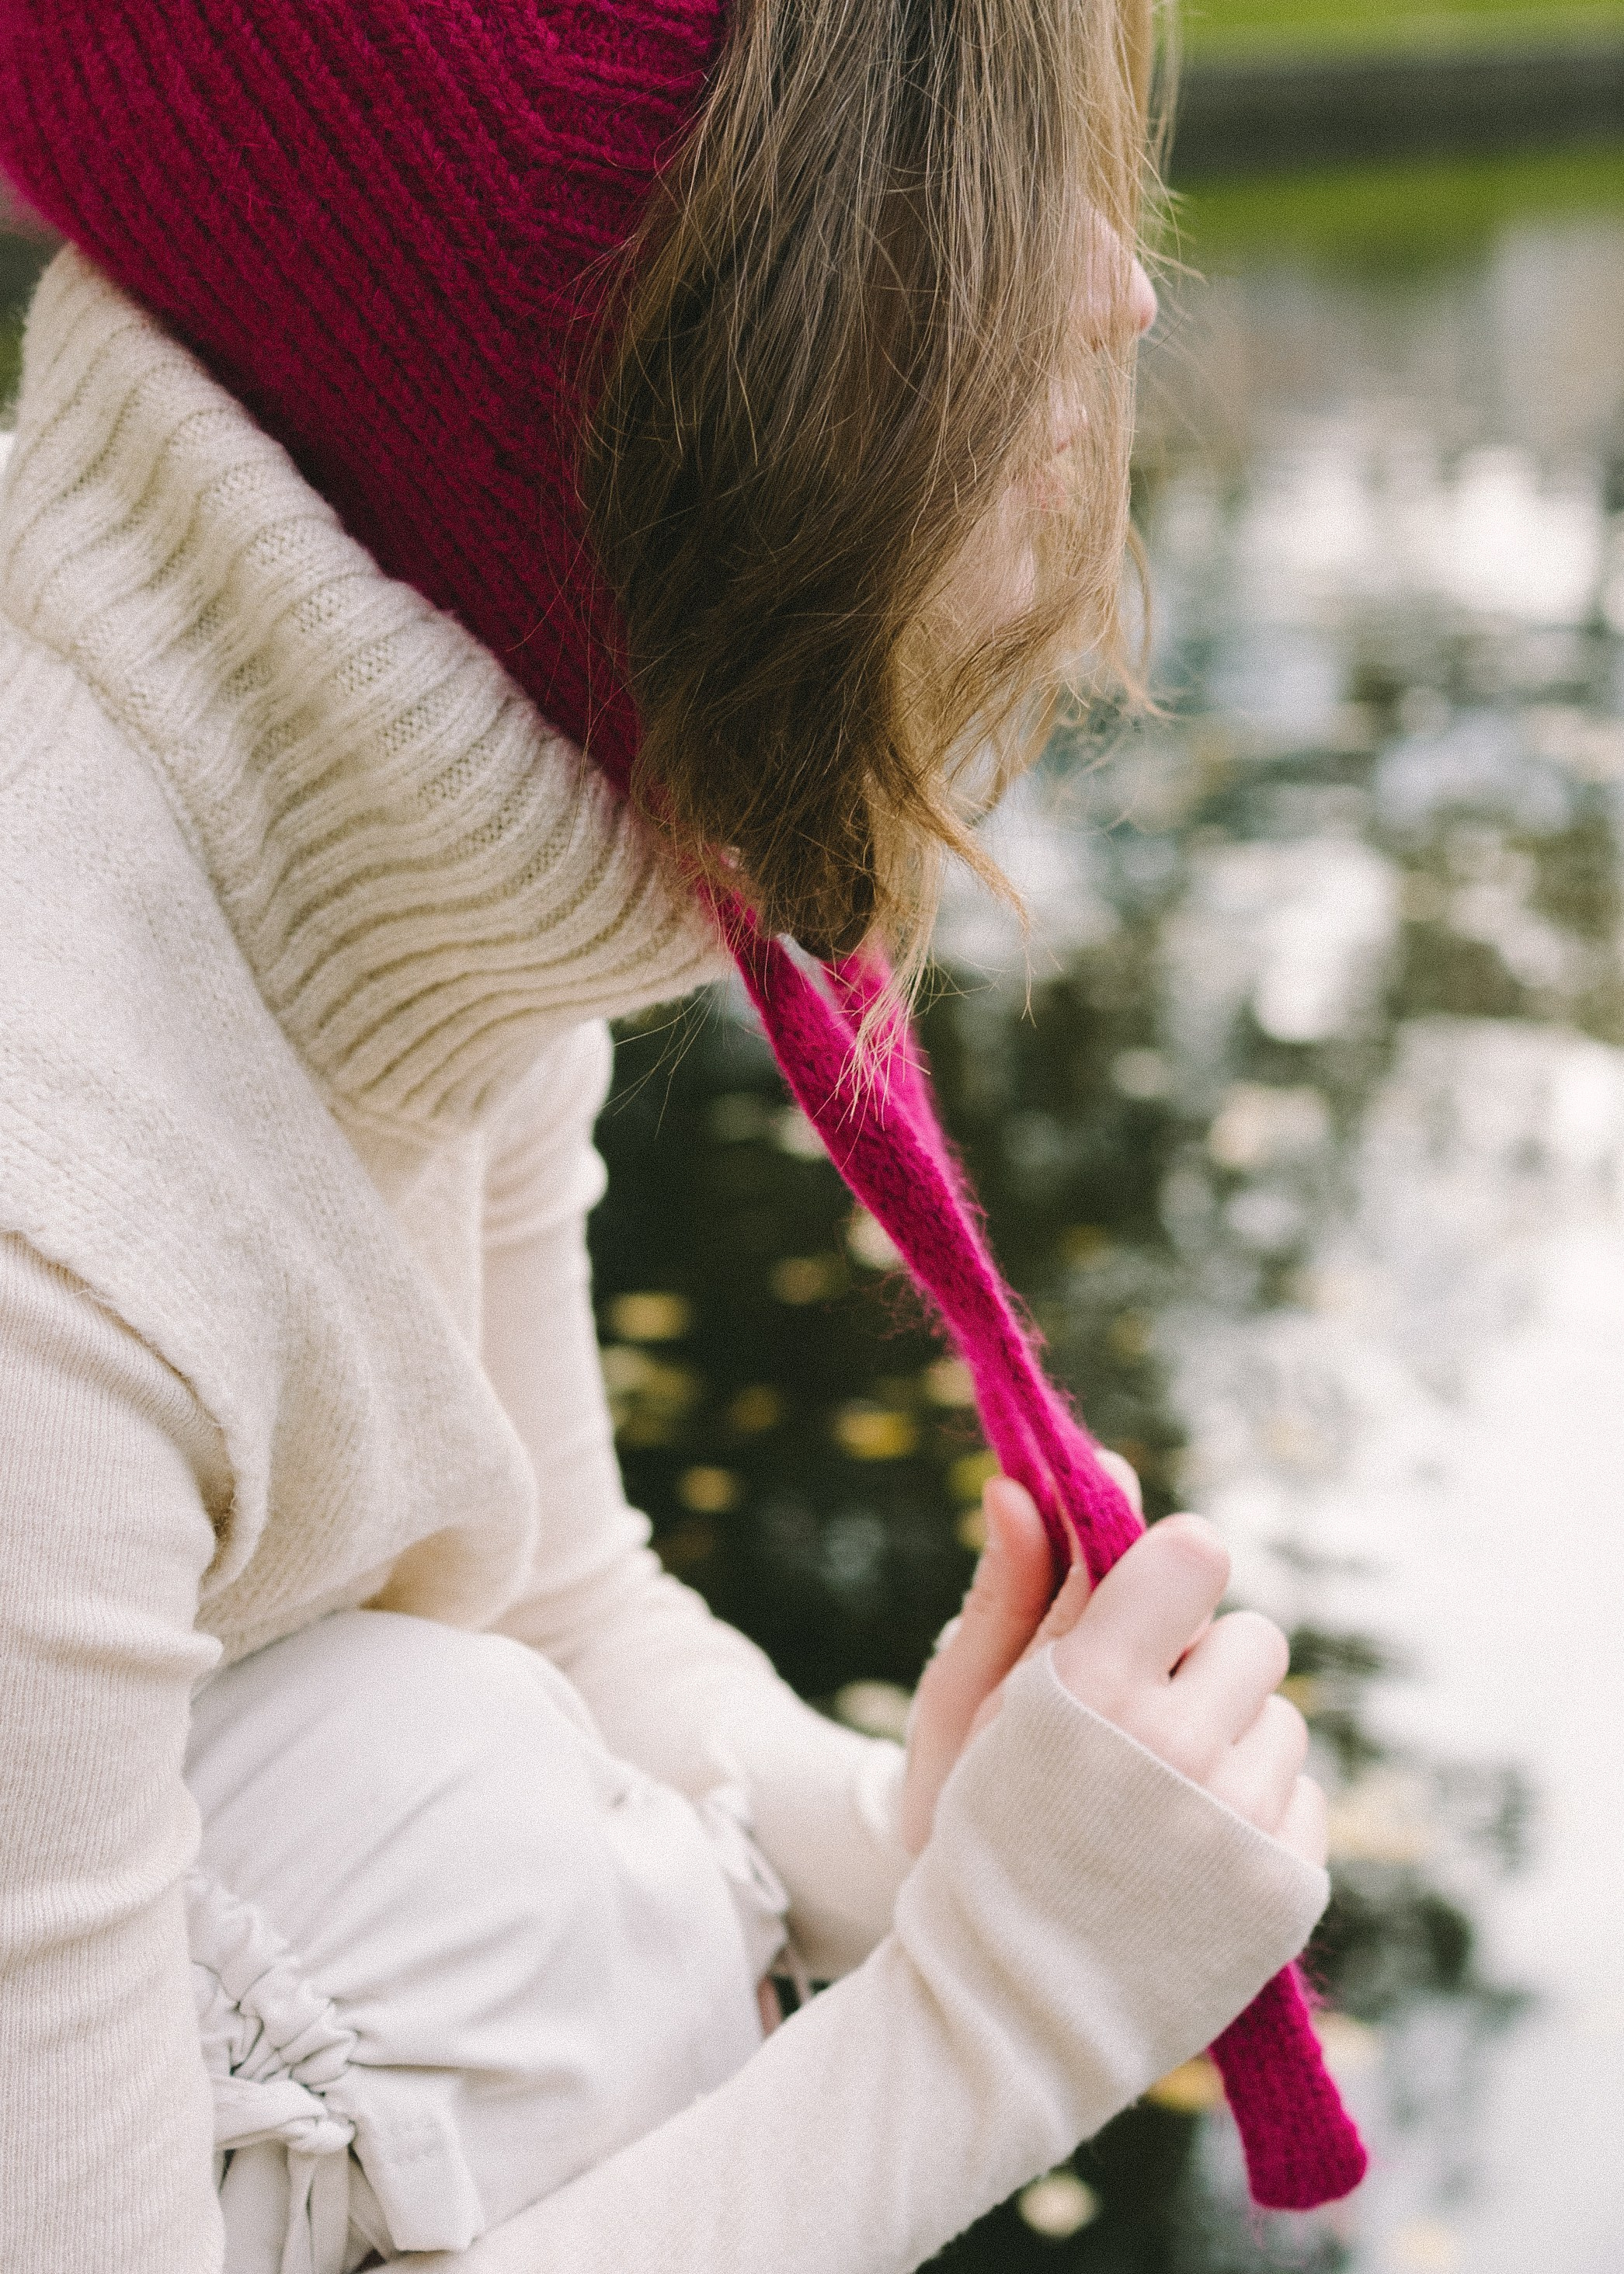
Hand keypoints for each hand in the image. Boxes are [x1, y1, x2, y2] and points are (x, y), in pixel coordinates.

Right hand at [900, 1478, 1325, 1869]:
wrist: (1004, 2003)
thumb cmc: (978, 1826)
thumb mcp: (971, 1701)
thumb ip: (1015, 1586)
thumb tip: (1025, 1482)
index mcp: (1089, 1688)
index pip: (1196, 1552)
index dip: (1171, 1572)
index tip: (1145, 1607)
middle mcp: (1175, 1747)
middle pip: (1251, 1635)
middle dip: (1199, 1666)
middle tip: (1135, 1727)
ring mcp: (1238, 1822)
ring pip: (1283, 1715)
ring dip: (1232, 1740)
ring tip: (1159, 1800)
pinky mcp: (1287, 1887)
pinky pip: (1305, 1794)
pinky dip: (1258, 1813)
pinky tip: (1193, 1852)